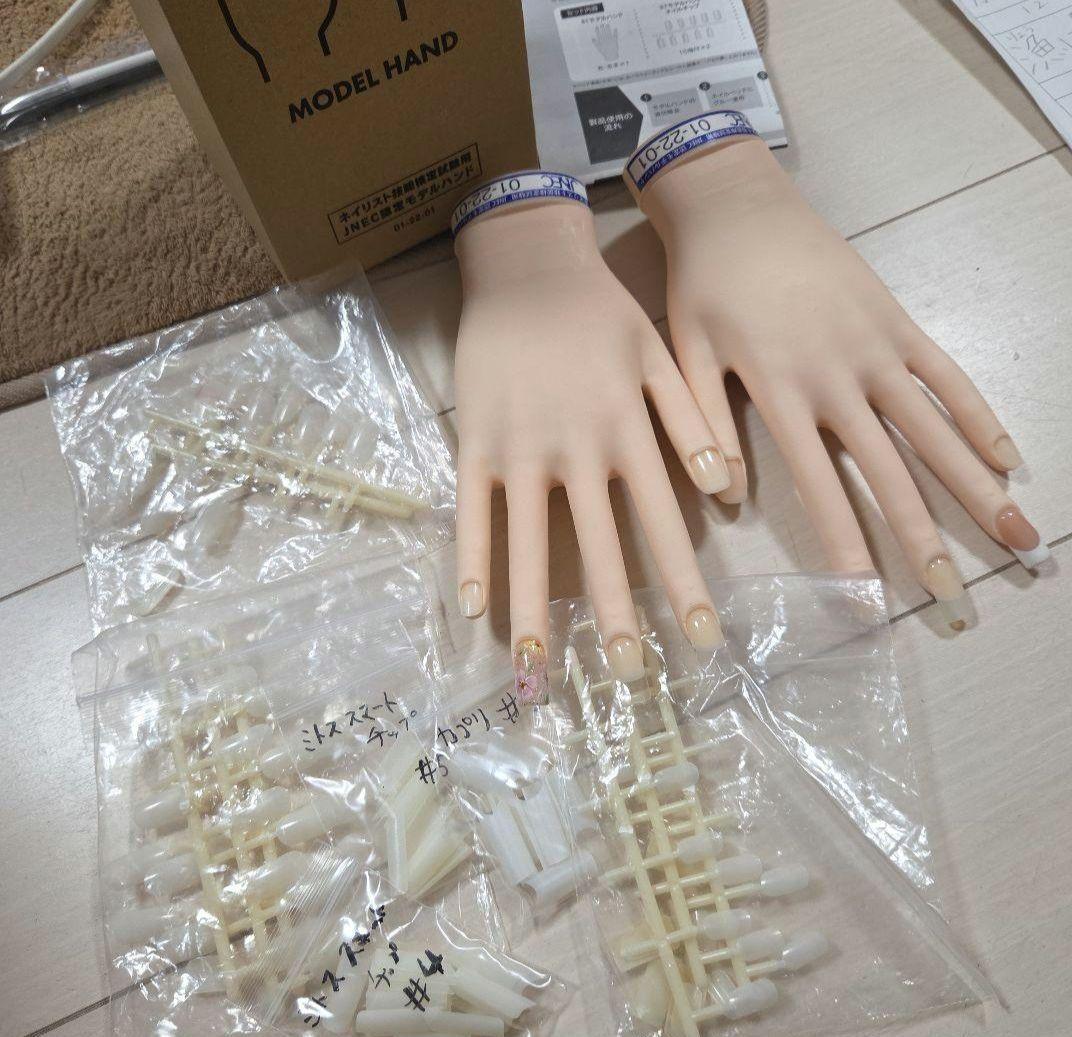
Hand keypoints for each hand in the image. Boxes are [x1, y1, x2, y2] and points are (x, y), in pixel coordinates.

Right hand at [453, 194, 729, 695]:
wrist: (526, 265)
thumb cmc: (599, 312)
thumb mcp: (659, 353)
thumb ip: (689, 419)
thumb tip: (723, 488)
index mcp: (627, 431)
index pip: (661, 521)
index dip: (682, 581)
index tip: (699, 636)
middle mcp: (576, 449)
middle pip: (599, 545)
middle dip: (616, 613)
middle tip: (630, 673)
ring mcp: (520, 448)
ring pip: (530, 541)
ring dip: (536, 606)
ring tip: (539, 665)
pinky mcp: (475, 442)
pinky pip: (472, 509)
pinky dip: (472, 557)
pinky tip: (474, 607)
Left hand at [636, 134, 1047, 629]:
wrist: (737, 206)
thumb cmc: (704, 284)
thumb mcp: (686, 355)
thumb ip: (706, 428)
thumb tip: (726, 501)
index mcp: (782, 390)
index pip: (820, 484)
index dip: (847, 542)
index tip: (871, 596)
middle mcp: (839, 375)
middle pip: (892, 471)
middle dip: (926, 539)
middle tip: (958, 597)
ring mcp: (876, 346)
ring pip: (933, 429)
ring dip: (977, 488)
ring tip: (1018, 538)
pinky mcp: (896, 320)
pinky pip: (946, 374)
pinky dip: (978, 416)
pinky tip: (1009, 458)